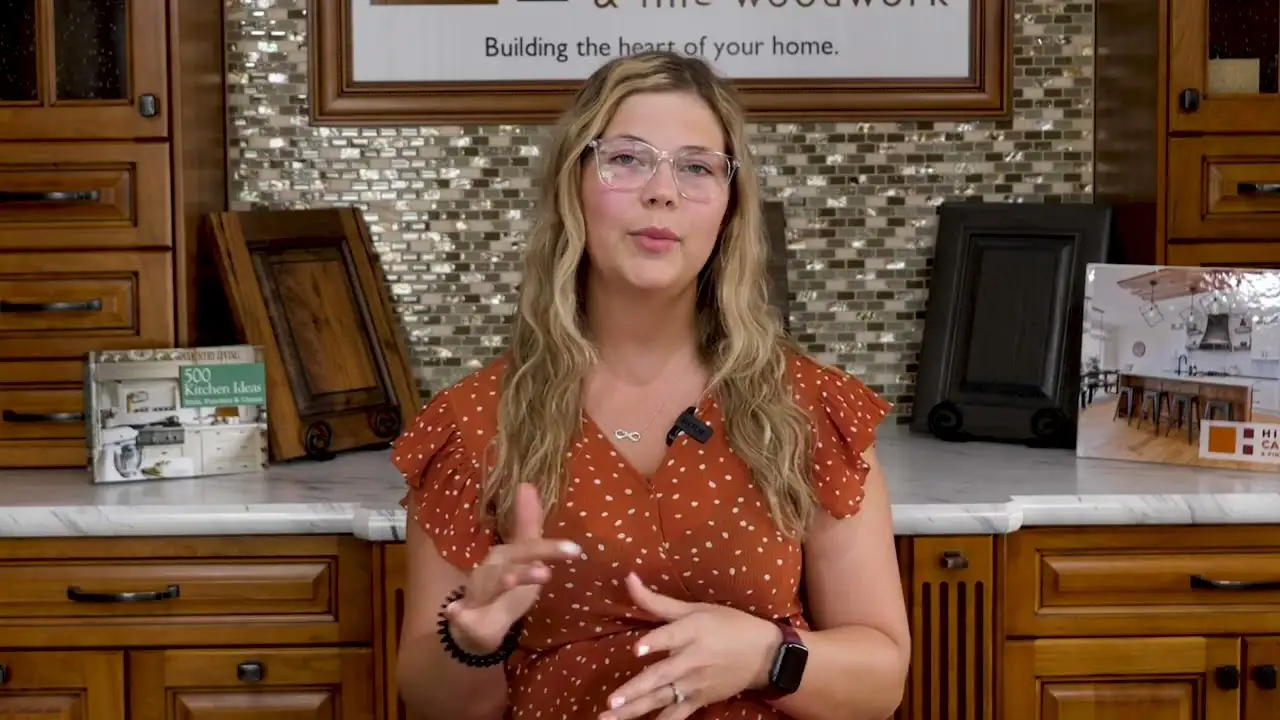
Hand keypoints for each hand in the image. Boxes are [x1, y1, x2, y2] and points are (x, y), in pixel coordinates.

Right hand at [446, 482, 580, 653]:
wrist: (475, 622)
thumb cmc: (504, 584)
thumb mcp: (521, 556)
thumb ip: (527, 524)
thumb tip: (527, 484)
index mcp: (506, 556)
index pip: (528, 548)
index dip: (550, 548)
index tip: (576, 550)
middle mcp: (489, 569)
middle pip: (507, 565)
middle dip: (525, 568)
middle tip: (546, 571)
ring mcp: (475, 593)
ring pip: (486, 585)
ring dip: (499, 581)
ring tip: (510, 580)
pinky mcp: (463, 617)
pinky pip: (459, 615)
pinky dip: (457, 613)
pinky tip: (456, 612)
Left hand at [600, 573, 781, 719]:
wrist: (765, 656)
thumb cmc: (729, 625)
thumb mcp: (697, 608)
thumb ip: (658, 601)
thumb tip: (628, 578)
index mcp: (693, 631)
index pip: (671, 637)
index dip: (654, 642)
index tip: (637, 650)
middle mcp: (692, 659)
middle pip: (662, 675)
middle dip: (636, 689)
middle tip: (613, 701)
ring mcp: (695, 684)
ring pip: (662, 698)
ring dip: (636, 710)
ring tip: (611, 716)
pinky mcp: (700, 700)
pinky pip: (677, 714)